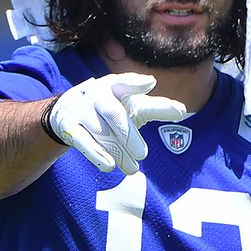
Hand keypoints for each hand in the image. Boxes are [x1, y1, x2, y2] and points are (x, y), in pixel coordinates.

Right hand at [47, 73, 186, 173]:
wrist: (68, 111)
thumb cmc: (110, 108)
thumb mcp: (132, 104)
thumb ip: (157, 107)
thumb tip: (182, 110)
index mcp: (114, 85)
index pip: (125, 82)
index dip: (136, 82)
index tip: (150, 83)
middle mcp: (96, 94)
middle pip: (114, 113)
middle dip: (128, 134)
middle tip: (143, 154)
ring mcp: (80, 109)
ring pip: (100, 132)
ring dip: (117, 151)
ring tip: (132, 169)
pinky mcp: (68, 126)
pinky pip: (83, 141)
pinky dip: (96, 154)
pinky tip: (109, 166)